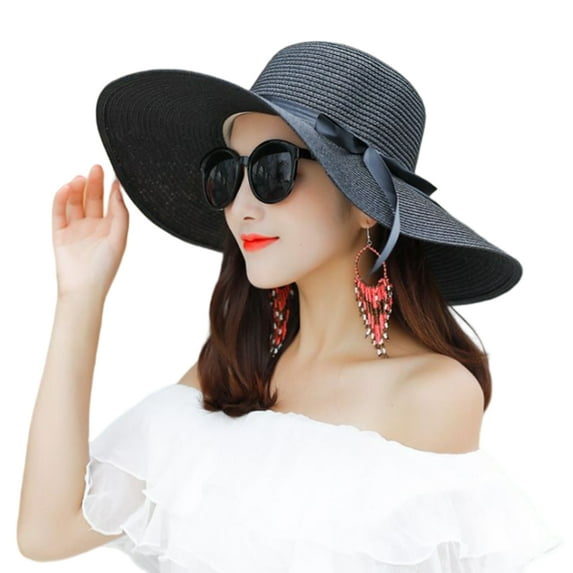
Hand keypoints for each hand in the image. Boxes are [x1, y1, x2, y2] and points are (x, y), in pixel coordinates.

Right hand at [52, 165, 128, 299]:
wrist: (83, 288)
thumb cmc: (105, 268)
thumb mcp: (119, 238)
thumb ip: (120, 214)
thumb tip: (118, 190)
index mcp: (111, 228)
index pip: (111, 203)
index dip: (111, 189)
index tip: (113, 174)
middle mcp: (94, 226)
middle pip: (93, 199)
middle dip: (94, 183)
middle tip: (96, 167)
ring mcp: (76, 228)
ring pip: (75, 203)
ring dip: (77, 189)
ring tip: (80, 178)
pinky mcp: (60, 232)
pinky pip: (59, 212)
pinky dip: (61, 199)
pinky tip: (66, 188)